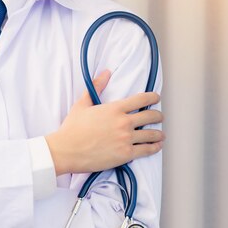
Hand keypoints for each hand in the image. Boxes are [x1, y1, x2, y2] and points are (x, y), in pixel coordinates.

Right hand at [45, 70, 164, 175]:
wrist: (66, 150)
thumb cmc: (72, 129)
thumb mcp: (82, 104)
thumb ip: (96, 87)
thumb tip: (105, 72)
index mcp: (115, 108)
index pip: (142, 99)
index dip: (153, 98)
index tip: (156, 98)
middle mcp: (124, 122)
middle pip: (150, 116)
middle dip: (158, 116)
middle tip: (159, 117)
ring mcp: (126, 139)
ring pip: (151, 134)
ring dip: (158, 134)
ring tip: (161, 135)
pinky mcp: (125, 154)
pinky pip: (146, 150)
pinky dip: (154, 148)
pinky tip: (157, 146)